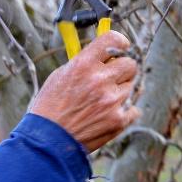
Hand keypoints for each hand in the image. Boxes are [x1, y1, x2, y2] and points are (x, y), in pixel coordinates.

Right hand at [29, 31, 139, 151]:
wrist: (48, 141)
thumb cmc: (51, 107)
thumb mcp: (61, 75)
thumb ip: (85, 62)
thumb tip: (105, 53)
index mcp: (84, 64)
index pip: (114, 39)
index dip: (119, 43)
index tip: (120, 48)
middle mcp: (100, 79)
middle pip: (130, 64)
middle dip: (122, 70)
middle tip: (111, 78)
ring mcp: (111, 100)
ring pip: (132, 86)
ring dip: (120, 91)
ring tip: (101, 101)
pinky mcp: (119, 120)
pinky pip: (133, 108)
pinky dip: (124, 111)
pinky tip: (107, 115)